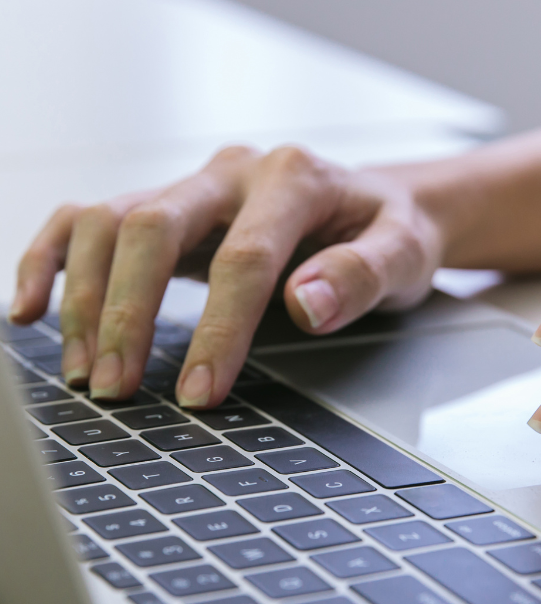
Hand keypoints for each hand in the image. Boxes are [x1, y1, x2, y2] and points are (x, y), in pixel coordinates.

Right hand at [10, 145, 444, 406]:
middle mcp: (231, 173)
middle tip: (118, 389)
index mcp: (293, 177)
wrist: (372, 206)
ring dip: (87, 300)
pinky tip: (32, 308)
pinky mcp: (166, 208)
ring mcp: (192, 187)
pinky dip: (51, 261)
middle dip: (131, 315)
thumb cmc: (387, 233)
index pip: (243, 257)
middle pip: (153, 227)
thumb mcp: (404, 253)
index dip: (218, 330)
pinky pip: (90, 221)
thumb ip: (364, 274)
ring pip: (109, 222)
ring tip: (87, 372)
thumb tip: (306, 303)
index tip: (200, 393)